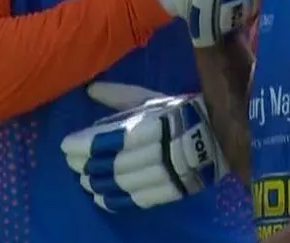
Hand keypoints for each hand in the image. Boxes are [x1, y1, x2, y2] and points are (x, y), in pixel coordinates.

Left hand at [60, 82, 227, 211]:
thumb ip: (121, 96)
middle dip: (87, 165)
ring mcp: (169, 174)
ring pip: (124, 183)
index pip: (112, 139)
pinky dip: (116, 200)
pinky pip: (139, 199)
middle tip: (71, 163)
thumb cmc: (183, 113)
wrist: (222, 135)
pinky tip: (101, 197)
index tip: (66, 144)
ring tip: (83, 180)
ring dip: (98, 183)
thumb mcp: (154, 99)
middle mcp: (162, 151)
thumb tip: (90, 89)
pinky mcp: (174, 191)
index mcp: (157, 125)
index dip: (86, 144)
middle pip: (114, 163)